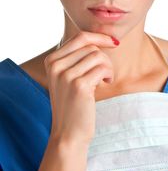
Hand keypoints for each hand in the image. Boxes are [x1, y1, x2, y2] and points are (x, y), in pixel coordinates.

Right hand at [44, 30, 117, 145]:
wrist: (68, 134)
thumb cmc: (72, 103)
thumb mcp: (68, 76)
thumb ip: (77, 57)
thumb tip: (103, 38)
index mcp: (52, 60)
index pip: (80, 37)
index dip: (99, 37)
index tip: (113, 42)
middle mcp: (56, 65)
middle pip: (91, 46)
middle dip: (104, 57)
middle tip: (105, 73)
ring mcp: (66, 75)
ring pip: (98, 56)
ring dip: (107, 67)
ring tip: (105, 78)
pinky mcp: (79, 85)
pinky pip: (102, 68)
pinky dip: (108, 74)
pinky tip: (106, 83)